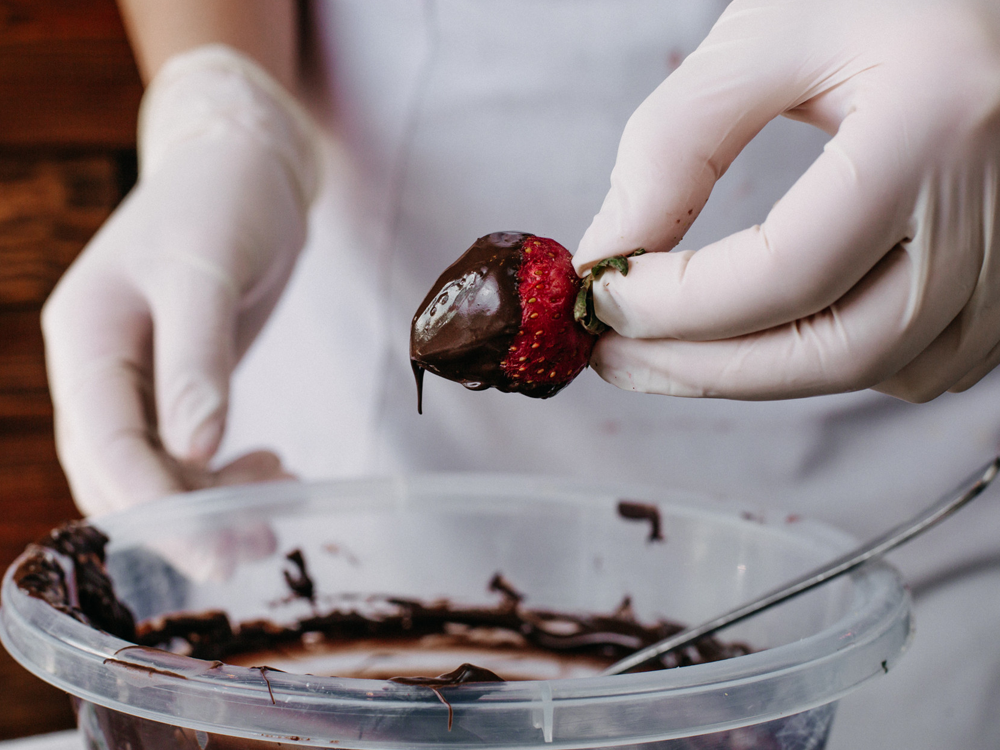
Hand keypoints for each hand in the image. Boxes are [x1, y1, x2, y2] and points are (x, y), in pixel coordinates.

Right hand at [42, 46, 317, 515]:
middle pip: (124, 473)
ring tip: (282, 510)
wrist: (242, 165)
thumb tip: (195, 452)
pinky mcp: (175, 380)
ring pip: (158, 470)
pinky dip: (226, 472)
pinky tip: (275, 469)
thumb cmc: (221, 202)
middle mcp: (99, 366)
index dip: (156, 508)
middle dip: (188, 519)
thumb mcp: (205, 272)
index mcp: (87, 339)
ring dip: (213, 502)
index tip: (214, 552)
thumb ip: (197, 360)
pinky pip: (186, 448)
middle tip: (260, 546)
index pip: (107, 446)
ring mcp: (134, 376)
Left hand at [574, 0, 999, 401]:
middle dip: (703, 368)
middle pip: (834, 350)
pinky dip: (821, 364)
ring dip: (755, 375)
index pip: (787, 272)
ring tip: (669, 345)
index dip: (676, 306)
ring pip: (872, 371)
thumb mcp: (767, 34)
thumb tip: (607, 255)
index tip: (598, 299)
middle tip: (613, 355)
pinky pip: (912, 365)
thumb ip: (675, 144)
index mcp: (938, 126)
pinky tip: (761, 330)